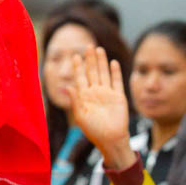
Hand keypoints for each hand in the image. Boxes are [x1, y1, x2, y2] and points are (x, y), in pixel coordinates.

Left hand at [67, 46, 134, 170]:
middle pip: (92, 71)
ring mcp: (107, 93)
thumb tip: (67, 86)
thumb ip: (75, 100)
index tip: (75, 55)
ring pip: (103, 73)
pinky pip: (116, 82)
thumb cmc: (93, 130)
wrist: (111, 139)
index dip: (78, 66)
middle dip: (90, 59)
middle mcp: (95, 92)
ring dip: (101, 62)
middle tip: (88, 45)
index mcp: (84, 96)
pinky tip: (112, 62)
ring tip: (99, 49)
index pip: (80, 77)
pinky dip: (115, 72)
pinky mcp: (118, 97)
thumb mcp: (80, 115)